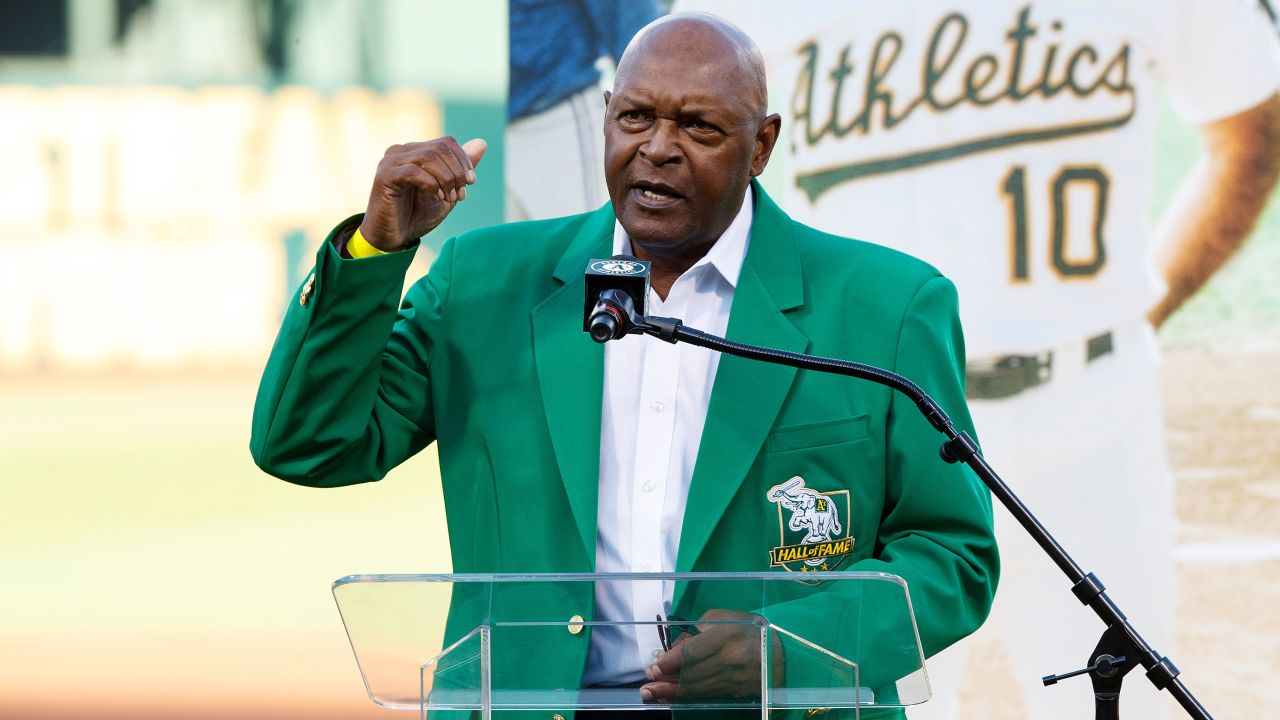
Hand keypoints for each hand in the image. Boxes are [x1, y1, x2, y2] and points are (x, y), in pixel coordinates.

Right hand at [358, 137, 487, 249]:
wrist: (394, 238)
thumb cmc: (418, 216)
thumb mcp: (448, 191)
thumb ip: (461, 169)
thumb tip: (482, 142)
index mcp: (415, 151)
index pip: (446, 143)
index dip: (464, 160)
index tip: (471, 183)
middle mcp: (401, 151)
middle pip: (440, 148)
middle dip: (457, 172)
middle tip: (460, 195)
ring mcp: (390, 162)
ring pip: (428, 157)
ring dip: (446, 179)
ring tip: (449, 199)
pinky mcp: (384, 176)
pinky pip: (413, 172)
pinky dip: (431, 184)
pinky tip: (436, 197)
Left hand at [639, 609, 783, 703]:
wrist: (784, 653)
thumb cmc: (752, 629)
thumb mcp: (728, 617)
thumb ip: (700, 628)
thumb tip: (678, 647)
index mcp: (727, 636)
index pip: (693, 652)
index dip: (671, 662)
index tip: (654, 666)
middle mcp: (730, 661)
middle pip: (692, 674)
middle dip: (666, 681)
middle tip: (646, 685)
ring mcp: (734, 680)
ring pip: (697, 688)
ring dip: (671, 693)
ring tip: (651, 695)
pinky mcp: (735, 692)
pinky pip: (706, 695)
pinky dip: (687, 697)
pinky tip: (671, 698)